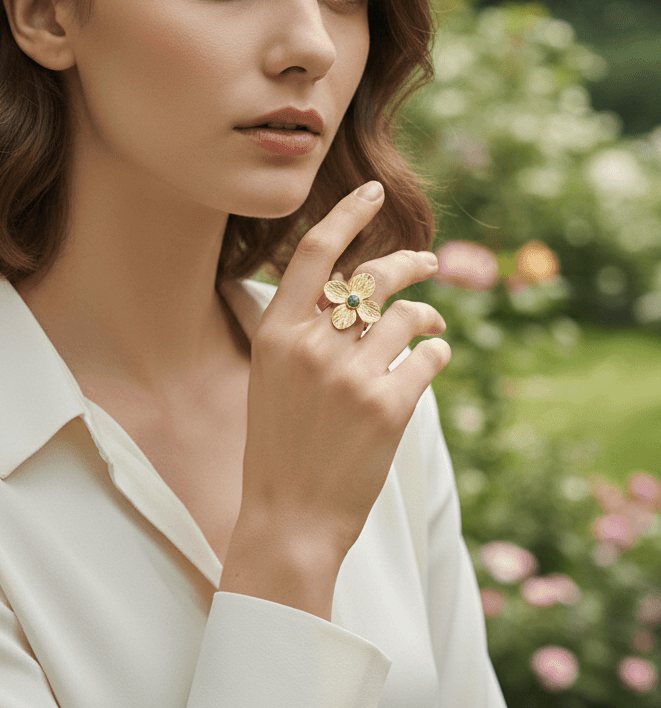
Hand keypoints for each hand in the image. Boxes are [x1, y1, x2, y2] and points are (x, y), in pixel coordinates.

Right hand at [233, 180, 450, 567]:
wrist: (289, 516)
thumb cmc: (277, 444)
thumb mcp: (268, 376)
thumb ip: (299, 330)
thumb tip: (346, 291)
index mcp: (276, 334)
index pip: (313, 253)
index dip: (347, 214)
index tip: (371, 191)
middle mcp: (312, 347)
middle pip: (373, 277)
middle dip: (408, 262)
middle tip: (428, 261)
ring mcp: (351, 376)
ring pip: (408, 316)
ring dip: (429, 313)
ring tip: (432, 324)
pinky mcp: (389, 408)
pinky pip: (430, 356)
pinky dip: (437, 352)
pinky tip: (431, 359)